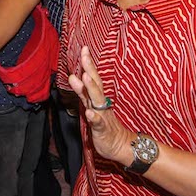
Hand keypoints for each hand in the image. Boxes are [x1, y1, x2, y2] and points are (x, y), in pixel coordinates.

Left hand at [66, 46, 133, 164]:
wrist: (120, 146)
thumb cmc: (105, 125)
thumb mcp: (92, 107)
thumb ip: (84, 93)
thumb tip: (74, 77)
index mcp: (98, 99)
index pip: (93, 78)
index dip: (88, 64)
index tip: (84, 49)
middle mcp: (100, 104)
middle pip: (96, 84)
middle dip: (89, 69)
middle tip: (84, 54)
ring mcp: (102, 116)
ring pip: (96, 101)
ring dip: (91, 89)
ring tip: (85, 77)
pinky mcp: (102, 130)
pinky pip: (98, 123)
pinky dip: (94, 118)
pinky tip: (89, 113)